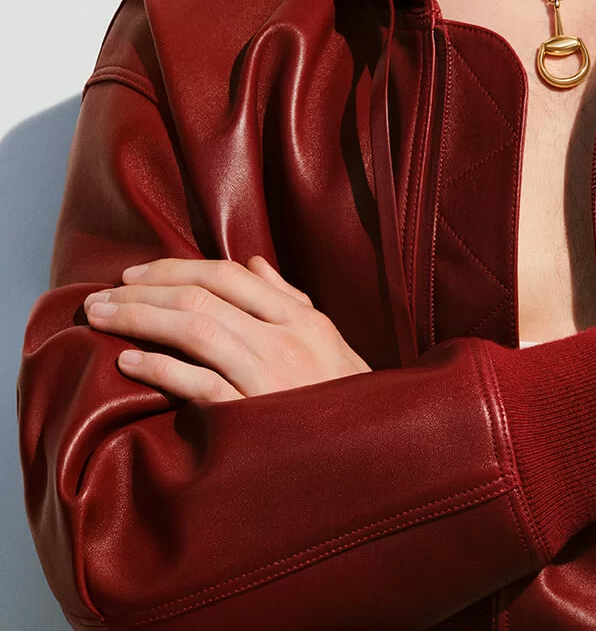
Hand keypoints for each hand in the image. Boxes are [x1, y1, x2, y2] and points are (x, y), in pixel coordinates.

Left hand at [81, 255, 371, 402]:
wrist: (370, 457)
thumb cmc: (343, 400)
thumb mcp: (326, 342)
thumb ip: (289, 300)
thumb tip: (252, 262)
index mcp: (301, 319)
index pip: (229, 275)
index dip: (175, 268)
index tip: (133, 273)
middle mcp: (286, 339)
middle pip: (202, 298)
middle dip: (143, 292)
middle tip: (99, 296)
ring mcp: (270, 376)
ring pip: (195, 330)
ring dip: (139, 319)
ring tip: (101, 318)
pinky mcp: (252, 417)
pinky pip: (197, 383)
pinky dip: (159, 368)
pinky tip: (128, 361)